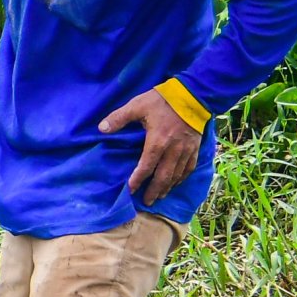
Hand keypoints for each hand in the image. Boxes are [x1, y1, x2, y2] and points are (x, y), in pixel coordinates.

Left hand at [97, 86, 205, 200]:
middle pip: (163, 177)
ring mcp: (186, 150)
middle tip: (147, 202)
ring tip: (160, 196)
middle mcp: (173, 150)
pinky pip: (189, 168)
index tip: (130, 190)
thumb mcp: (138, 105)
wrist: (193, 94)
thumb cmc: (163, 100)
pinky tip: (176, 183)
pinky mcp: (195, 147)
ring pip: (177, 175)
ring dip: (167, 187)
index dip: (137, 180)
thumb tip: (101, 128)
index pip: (146, 167)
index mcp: (157, 141)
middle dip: (154, 191)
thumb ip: (119, 118)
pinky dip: (182, 178)